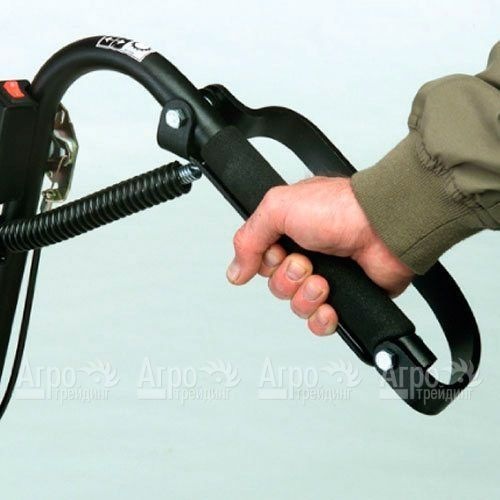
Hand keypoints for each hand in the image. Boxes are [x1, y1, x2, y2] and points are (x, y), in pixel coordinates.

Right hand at [226, 176, 413, 334]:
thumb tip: (235, 271)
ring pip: (297, 306)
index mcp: (289, 232)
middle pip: (277, 286)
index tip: (279, 252)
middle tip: (306, 262)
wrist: (384, 228)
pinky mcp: (345, 297)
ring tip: (323, 281)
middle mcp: (306, 254)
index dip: (266, 263)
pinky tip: (328, 306)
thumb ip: (248, 238)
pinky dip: (321, 318)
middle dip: (289, 279)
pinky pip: (320, 321)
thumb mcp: (279, 208)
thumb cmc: (342, 210)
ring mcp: (326, 276)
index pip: (261, 261)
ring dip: (306, 296)